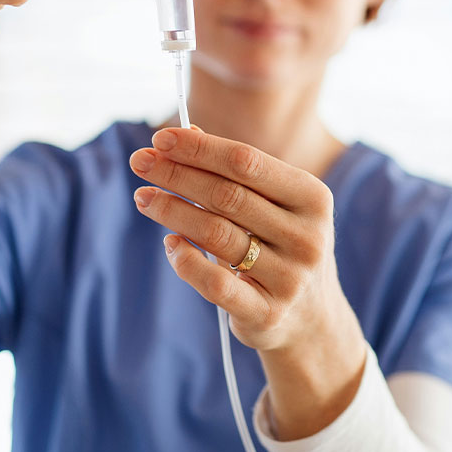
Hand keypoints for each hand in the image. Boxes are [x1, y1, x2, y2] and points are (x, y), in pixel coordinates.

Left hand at [129, 127, 359, 353]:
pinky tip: (170, 243)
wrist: (312, 319)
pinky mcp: (267, 313)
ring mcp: (290, 278)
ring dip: (172, 211)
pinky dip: (186, 260)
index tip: (160, 138)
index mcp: (312, 198)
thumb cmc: (282, 246)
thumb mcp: (272, 205)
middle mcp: (307, 236)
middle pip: (227, 196)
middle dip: (177, 175)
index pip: (247, 162)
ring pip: (217, 235)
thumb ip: (234, 172)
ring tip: (144, 198)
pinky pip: (215, 282)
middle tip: (139, 162)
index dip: (201, 149)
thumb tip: (187, 132)